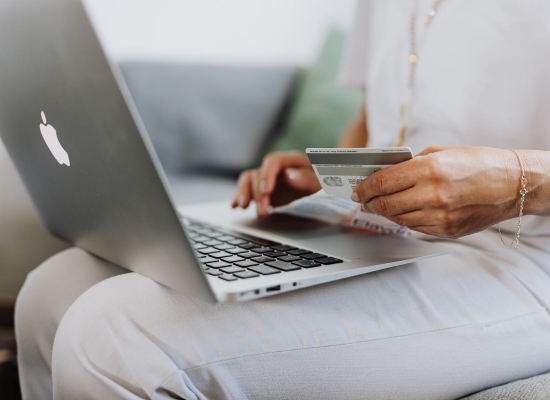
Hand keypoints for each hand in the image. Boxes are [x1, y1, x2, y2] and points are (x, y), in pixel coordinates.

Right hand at [232, 151, 320, 216]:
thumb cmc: (326, 183)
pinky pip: (247, 190)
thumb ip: (308, 179)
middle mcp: (277, 167)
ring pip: (249, 180)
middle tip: (263, 211)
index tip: (266, 191)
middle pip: (259, 174)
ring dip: (244, 194)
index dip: (267, 175)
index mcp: (292, 160)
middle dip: (258, 194)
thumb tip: (289, 175)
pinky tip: (235, 206)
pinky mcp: (263, 190)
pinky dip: (240, 197)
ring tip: (243, 207)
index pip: (273, 162)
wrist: (326, 189)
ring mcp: (268, 178)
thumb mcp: (323, 182)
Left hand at [352, 146, 520, 237]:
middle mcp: (433, 195)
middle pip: (385, 204)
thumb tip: (383, 174)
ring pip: (397, 218)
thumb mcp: (440, 152)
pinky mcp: (447, 230)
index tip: (357, 190)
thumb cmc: (478, 163)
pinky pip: (415, 227)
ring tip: (380, 205)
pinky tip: (404, 211)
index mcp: (429, 169)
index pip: (382, 182)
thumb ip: (410, 164)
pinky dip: (405, 219)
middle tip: (362, 200)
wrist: (513, 184)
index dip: (364, 188)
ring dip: (385, 212)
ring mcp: (440, 216)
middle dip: (368, 202)